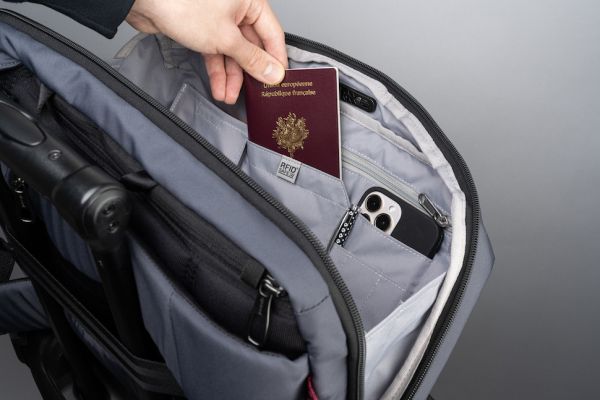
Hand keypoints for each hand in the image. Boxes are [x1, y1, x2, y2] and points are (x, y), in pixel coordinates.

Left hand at [126, 0, 287, 103]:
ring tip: (228, 96)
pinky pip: (216, 51)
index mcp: (250, 1)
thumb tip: (273, 72)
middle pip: (251, 46)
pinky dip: (217, 69)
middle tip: (252, 93)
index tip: (277, 81)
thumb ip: (252, 58)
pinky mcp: (202, 28)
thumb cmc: (183, 5)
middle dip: (247, 73)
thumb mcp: (226, 38)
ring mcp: (219, 19)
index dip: (275, 60)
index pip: (273, 34)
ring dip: (230, 76)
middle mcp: (236, 8)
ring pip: (232, 52)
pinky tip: (218, 87)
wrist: (145, 1)